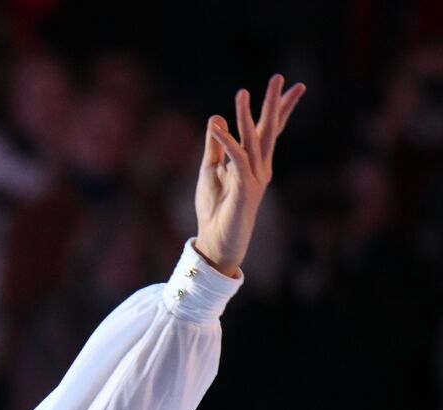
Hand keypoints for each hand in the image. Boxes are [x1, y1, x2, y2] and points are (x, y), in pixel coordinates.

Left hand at [193, 74, 305, 276]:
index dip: (279, 108)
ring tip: (243, 92)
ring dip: (247, 115)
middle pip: (269, 129)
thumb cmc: (215, 209)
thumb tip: (217, 118)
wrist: (217, 241)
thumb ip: (215, 146)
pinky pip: (236, 158)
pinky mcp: (246, 187)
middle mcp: (260, 167)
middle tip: (279, 77)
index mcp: (254, 162)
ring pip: (253, 140)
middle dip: (274, 103)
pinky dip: (226, 141)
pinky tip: (218, 125)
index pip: (268, 130)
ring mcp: (255, 177)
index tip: (290, 85)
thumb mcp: (210, 171)